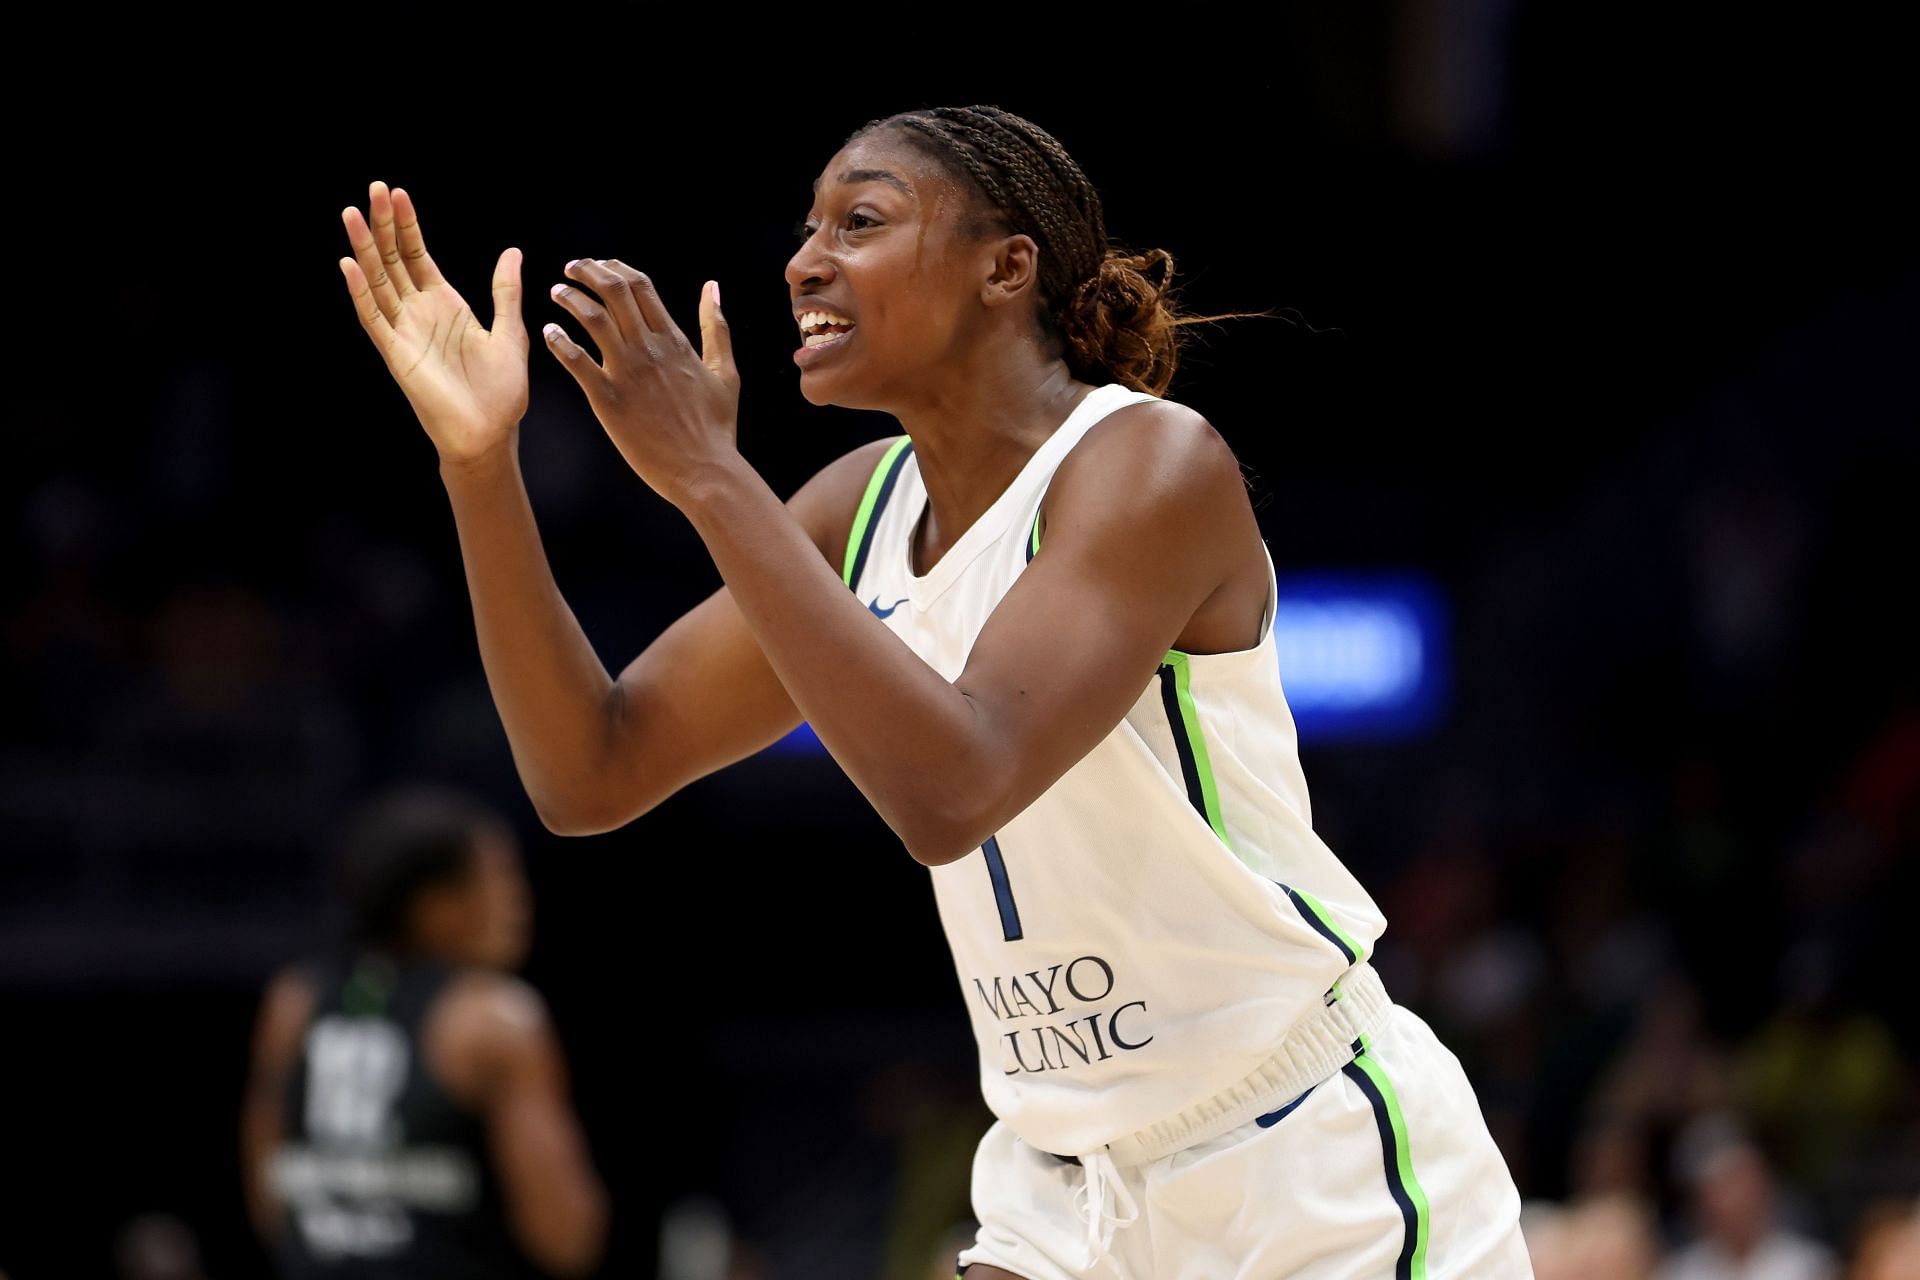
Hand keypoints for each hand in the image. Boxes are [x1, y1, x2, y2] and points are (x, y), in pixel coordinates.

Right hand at [338, 181, 528, 465]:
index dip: (408, 226)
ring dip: (365, 249)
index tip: (398, 193)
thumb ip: (505, 291)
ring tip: (351, 214)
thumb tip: (511, 251)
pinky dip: (361, 292)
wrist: (492, 434)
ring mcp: (405, 332)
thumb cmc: (501, 391)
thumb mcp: (509, 332)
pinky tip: (351, 264)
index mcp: (446, 305)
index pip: (419, 256)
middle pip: (394, 260)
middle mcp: (420, 313)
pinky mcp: (397, 354)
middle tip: (373, 188)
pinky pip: (374, 318)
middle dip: (384, 225)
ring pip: (378, 282)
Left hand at [542, 260, 740, 506]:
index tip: (601, 264)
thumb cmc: (717, 427)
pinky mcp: (609, 401)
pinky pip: (577, 362)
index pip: (641, 286)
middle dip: (589, 271)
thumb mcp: (725, 371)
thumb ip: (716, 327)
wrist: (705, 470)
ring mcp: (628, 374)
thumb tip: (713, 288)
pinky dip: (559, 342)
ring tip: (556, 292)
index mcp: (675, 341)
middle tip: (572, 268)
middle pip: (614, 291)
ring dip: (570, 298)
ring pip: (593, 318)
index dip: (616, 267)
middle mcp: (650, 349)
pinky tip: (549, 332)